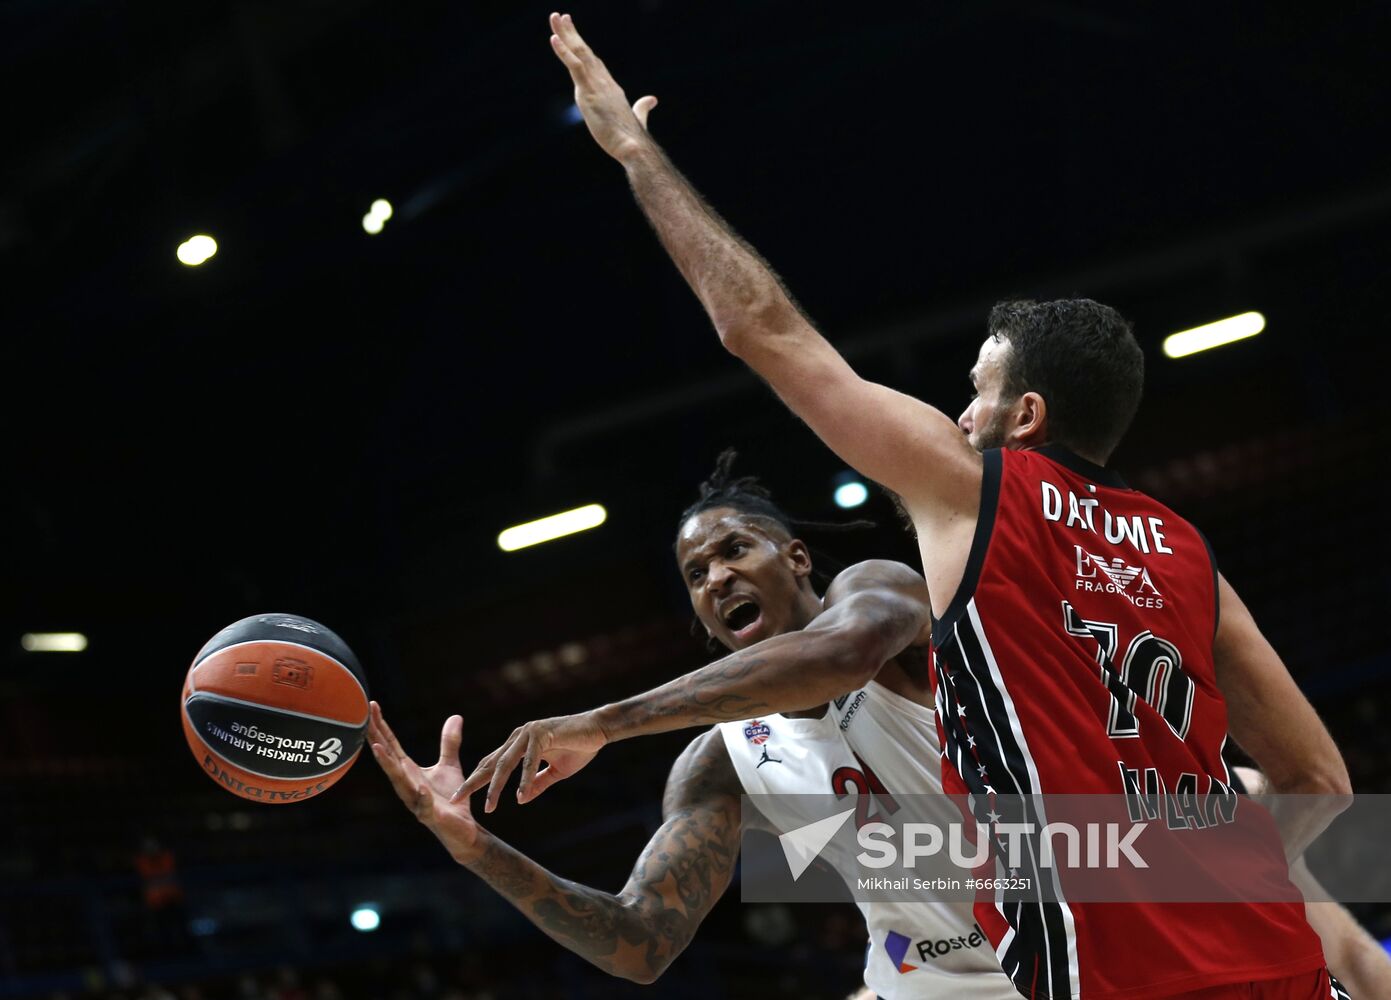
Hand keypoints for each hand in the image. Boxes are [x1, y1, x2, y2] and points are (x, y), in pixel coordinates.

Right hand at [368, 701, 483, 864]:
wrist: (463, 829)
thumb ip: (449, 743)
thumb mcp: (450, 765)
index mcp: (409, 771)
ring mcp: (416, 800)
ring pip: (398, 781)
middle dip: (376, 738)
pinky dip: (421, 795)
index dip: (382, 726)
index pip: (392, 745)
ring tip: (377, 747)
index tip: (372, 705)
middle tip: (365, 718)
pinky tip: (420, 786)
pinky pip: (424, 804)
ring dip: (387, 764)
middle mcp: (406, 784)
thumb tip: (455, 716)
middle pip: (388, 758)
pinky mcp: (431, 815)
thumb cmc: (451, 798)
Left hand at [453, 709, 609, 812]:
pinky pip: (530, 761)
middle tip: (456, 799)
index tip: (461, 798)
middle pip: (491, 763)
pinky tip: (520, 796)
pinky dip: (525, 780)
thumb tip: (522, 800)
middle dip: (473, 782)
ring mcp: (528, 733)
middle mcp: (519, 736)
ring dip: (497, 786)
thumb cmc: (579, 747)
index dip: (476, 780)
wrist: (599, 729)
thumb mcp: (556, 772)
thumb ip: (537, 784)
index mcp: (519, 744)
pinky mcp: (542, 733)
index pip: (492, 764)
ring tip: (490, 806)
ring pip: (507, 763)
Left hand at [548, 12, 657, 161]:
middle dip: (572, 33)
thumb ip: (642, 107)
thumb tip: (652, 100)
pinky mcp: (588, 92)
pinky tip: (554, 38)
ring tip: (556, 17)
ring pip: (579, 53)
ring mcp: (596, 85)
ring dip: (566, 34)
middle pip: (585, 52)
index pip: (593, 63)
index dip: (582, 47)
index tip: (573, 33)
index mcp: (610, 88)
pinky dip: (564, 52)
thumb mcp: (635, 118)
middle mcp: (603, 82)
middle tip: (560, 16)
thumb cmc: (632, 138)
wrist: (633, 147)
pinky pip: (574, 67)